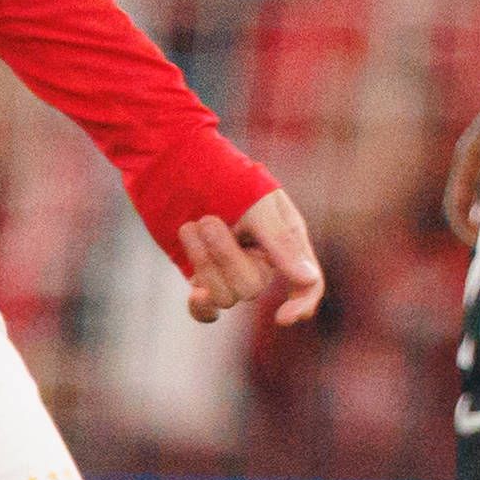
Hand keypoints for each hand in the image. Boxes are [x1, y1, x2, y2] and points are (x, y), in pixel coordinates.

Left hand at [176, 186, 328, 326]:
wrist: (172, 162)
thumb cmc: (222, 174)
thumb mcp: (257, 203)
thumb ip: (281, 241)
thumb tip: (307, 279)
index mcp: (285, 239)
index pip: (307, 283)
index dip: (302, 304)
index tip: (282, 317)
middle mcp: (261, 258)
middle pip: (252, 287)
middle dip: (224, 257)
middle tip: (207, 221)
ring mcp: (229, 268)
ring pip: (225, 296)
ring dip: (203, 261)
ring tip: (190, 225)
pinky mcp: (201, 273)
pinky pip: (207, 310)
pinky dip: (201, 306)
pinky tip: (194, 294)